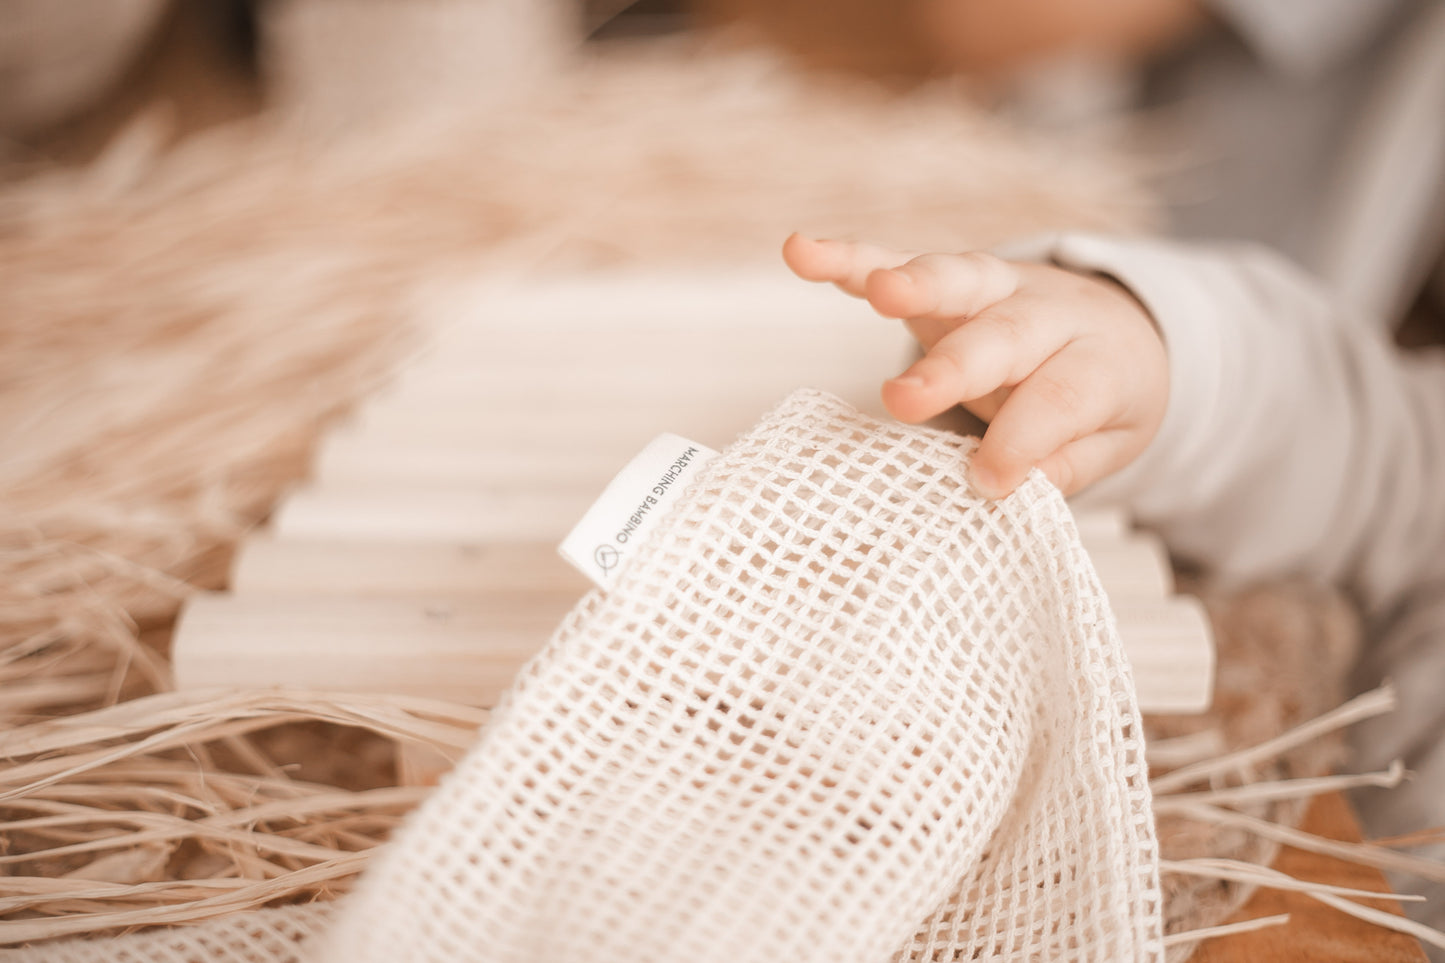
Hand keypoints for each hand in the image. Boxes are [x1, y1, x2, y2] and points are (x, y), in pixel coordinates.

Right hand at [782, 233, 1167, 498]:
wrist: (1117, 326)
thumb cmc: (1100, 396)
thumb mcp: (1113, 439)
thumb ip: (1070, 462)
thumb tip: (1016, 487)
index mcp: (1098, 359)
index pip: (1059, 397)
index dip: (1022, 439)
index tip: (989, 481)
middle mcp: (1048, 312)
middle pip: (1003, 336)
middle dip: (952, 367)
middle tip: (903, 401)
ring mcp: (995, 287)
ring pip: (954, 278)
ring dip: (912, 283)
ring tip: (876, 291)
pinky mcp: (947, 279)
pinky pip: (895, 260)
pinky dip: (847, 258)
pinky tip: (801, 252)